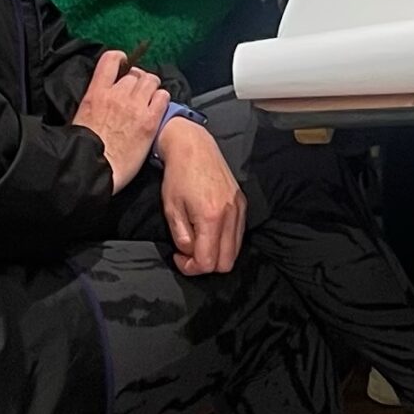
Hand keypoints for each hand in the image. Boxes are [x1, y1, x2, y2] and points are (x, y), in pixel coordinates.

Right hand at [73, 53, 169, 190]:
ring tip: (148, 99)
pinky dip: (161, 99)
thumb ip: (95, 100)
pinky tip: (157, 108)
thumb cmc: (85, 150)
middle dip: (137, 80)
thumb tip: (103, 96)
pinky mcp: (150, 120)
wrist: (95, 170)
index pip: (110, 60)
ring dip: (151, 87)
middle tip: (137, 92)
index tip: (124, 63)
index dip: (120, 59)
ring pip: (151, 80)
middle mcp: (117, 95)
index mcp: (96, 93)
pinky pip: (163, 96)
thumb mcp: (81, 117)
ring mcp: (135, 106)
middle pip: (135, 73)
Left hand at [157, 120, 246, 275]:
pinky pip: (238, 234)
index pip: (208, 262)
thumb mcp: (171, 210)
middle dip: (206, 265)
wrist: (193, 146)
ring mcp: (240, 208)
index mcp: (211, 217)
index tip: (178, 257)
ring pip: (235, 251)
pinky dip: (225, 241)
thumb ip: (182, 237)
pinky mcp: (243, 203)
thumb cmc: (178, 175)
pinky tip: (209, 231)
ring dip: (216, 254)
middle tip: (188, 254)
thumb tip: (190, 253)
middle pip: (227, 263)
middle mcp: (231, 214)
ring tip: (198, 241)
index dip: (191, 268)